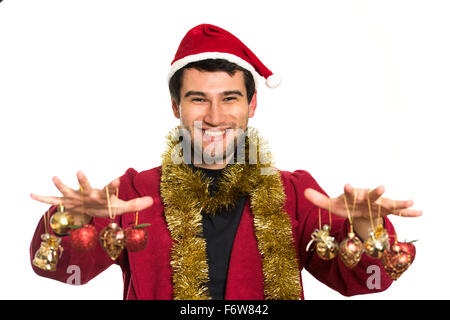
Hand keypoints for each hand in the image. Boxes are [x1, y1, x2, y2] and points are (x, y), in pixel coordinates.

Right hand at [30, 171, 153, 225]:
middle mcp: (89, 193)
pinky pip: (53, 201)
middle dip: (84, 181)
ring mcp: (76, 197)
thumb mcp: (121, 207)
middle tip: (80, 171)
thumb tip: (153, 200)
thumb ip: (135, 204)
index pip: (110, 190)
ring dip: (61, 185)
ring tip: (54, 177)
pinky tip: (31, 194)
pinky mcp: (66, 202)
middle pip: (87, 187)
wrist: (91, 208)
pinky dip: (43, 198)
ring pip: (68, 191)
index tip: (118, 179)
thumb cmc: (107, 206)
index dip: (114, 185)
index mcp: (103, 195)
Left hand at [304, 184, 421, 239]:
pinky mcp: (387, 211)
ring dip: (397, 201)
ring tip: (410, 200)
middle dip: (376, 192)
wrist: (360, 210)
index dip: (348, 190)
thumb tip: (304, 192)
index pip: (349, 193)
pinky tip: (419, 211)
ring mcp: (378, 204)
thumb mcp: (332, 205)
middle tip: (382, 187)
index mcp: (353, 196)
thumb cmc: (345, 206)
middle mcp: (367, 198)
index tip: (347, 185)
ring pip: (388, 202)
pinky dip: (409, 212)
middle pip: (371, 195)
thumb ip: (319, 200)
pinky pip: (399, 212)